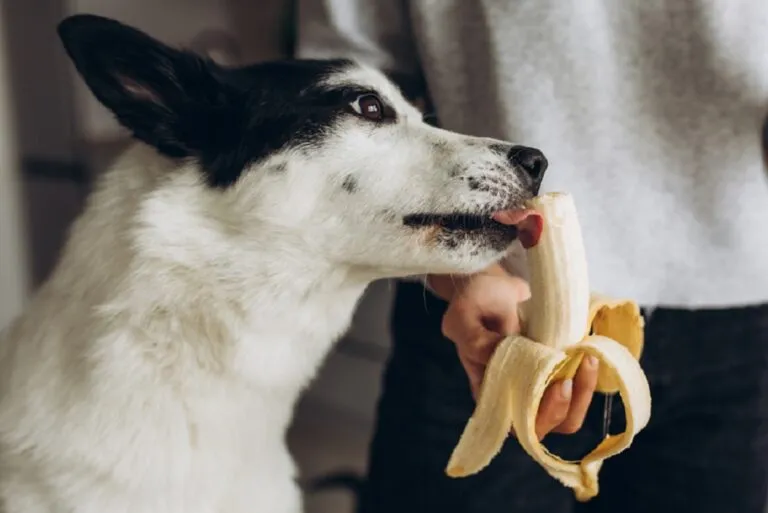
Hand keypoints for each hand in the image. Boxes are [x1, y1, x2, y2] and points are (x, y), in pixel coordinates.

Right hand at [428, 264, 598, 439]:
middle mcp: (515, 393)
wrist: (492, 284)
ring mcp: (538, 383)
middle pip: (546, 425)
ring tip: (587, 358)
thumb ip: (475, 340)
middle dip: (567, 405)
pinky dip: (588, 375)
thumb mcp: (464, 316)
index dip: (540, 416)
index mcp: (489, 390)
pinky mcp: (556, 368)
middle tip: (578, 367)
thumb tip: (504, 357)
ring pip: (567, 412)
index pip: (516, 425)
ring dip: (584, 391)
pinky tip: (588, 350)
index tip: (557, 383)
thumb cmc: (474, 301)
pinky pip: (577, 386)